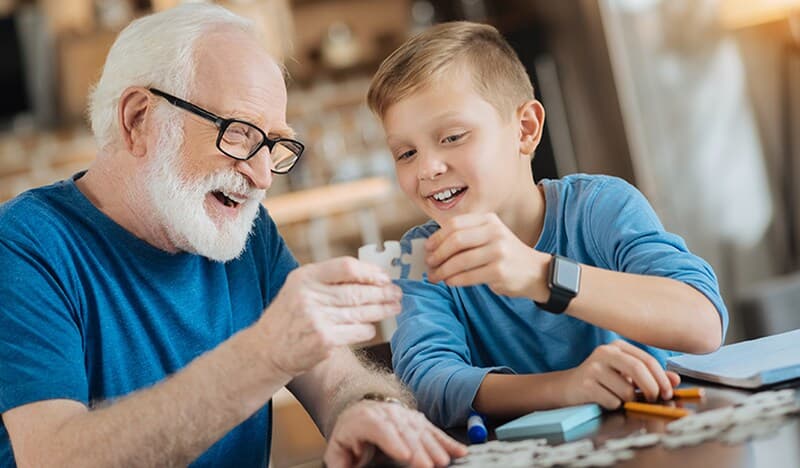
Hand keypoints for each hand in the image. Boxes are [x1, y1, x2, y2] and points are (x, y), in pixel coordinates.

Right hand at [258, 257, 401, 377]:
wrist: (266, 350)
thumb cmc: (288, 316)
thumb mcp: (299, 288)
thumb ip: (327, 279)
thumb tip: (370, 275)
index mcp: (304, 277)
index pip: (345, 267)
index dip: (369, 271)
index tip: (383, 277)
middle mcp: (309, 297)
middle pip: (357, 291)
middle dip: (382, 292)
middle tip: (397, 293)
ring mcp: (317, 320)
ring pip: (360, 312)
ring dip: (382, 310)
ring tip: (394, 307)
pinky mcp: (325, 342)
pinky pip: (357, 332)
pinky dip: (367, 329)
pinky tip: (371, 326)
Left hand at [324, 401, 467, 467]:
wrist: (357, 408)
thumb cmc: (349, 434)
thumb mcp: (337, 450)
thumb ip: (340, 464)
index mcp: (366, 421)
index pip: (381, 429)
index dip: (394, 442)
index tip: (405, 456)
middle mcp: (388, 415)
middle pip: (405, 432)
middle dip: (419, 449)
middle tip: (430, 466)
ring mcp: (405, 416)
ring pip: (422, 430)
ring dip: (435, 446)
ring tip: (444, 461)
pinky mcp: (418, 421)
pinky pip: (434, 430)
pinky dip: (447, 441)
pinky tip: (459, 451)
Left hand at [426, 213, 549, 299]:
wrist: (536, 272)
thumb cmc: (506, 255)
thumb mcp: (490, 237)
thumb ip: (467, 237)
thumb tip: (433, 248)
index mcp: (489, 220)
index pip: (455, 224)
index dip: (437, 237)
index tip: (427, 248)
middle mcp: (494, 232)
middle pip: (456, 240)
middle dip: (438, 254)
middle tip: (429, 264)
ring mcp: (498, 251)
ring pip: (460, 260)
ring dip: (442, 270)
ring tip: (434, 276)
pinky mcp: (499, 270)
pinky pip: (468, 276)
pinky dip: (454, 280)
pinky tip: (449, 282)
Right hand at [563, 340, 680, 408]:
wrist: (568, 386)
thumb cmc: (601, 380)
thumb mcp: (626, 374)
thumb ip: (651, 375)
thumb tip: (675, 380)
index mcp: (617, 346)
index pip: (647, 360)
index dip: (662, 378)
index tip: (668, 393)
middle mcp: (605, 352)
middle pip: (639, 370)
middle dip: (652, 389)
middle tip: (655, 400)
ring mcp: (594, 367)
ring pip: (627, 390)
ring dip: (630, 401)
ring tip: (622, 399)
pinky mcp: (586, 384)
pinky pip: (612, 401)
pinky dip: (615, 405)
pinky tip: (606, 400)